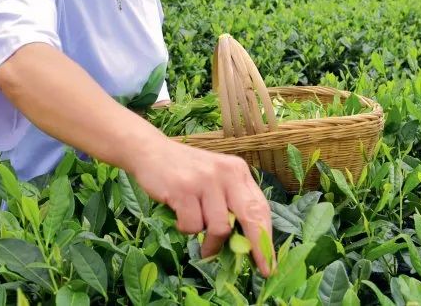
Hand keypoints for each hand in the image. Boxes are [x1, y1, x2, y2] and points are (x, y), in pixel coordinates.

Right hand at [126, 137, 274, 275]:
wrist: (151, 151)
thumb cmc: (186, 171)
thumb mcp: (215, 179)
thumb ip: (230, 203)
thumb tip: (244, 245)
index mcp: (238, 171)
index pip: (260, 207)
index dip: (267, 237)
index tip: (270, 262)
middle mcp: (226, 173)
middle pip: (250, 217)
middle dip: (258, 248)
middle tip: (261, 271)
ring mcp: (205, 180)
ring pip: (219, 228)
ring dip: (211, 244)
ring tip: (203, 244)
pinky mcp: (183, 189)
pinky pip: (192, 226)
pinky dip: (186, 229)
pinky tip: (180, 216)